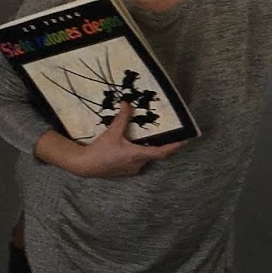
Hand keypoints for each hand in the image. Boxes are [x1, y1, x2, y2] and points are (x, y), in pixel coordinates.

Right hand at [43, 110, 187, 177]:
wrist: (85, 166)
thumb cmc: (100, 150)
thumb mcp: (112, 132)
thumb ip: (122, 117)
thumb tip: (127, 102)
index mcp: (138, 155)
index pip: (163, 152)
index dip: (175, 146)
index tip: (186, 140)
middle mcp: (139, 164)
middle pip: (157, 154)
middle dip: (164, 144)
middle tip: (172, 134)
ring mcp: (133, 169)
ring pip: (148, 157)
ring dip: (152, 148)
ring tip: (155, 136)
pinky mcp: (126, 170)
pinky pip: (140, 160)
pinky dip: (142, 152)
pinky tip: (138, 144)